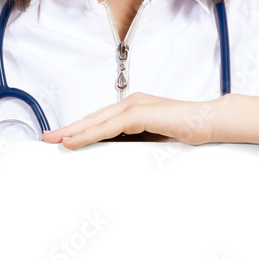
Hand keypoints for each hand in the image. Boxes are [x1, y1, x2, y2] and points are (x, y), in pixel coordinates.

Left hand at [41, 92, 221, 148]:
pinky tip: (74, 141)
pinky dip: (88, 134)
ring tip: (54, 140)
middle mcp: (130, 103)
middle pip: (92, 118)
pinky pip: (108, 126)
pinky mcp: (139, 113)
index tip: (62, 138)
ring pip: (96, 121)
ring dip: (73, 131)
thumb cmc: (188, 132)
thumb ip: (136, 144)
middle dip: (69, 129)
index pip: (100, 120)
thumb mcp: (155, 141)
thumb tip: (118, 156)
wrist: (211, 122)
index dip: (80, 128)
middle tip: (47, 138)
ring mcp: (134, 106)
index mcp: (133, 109)